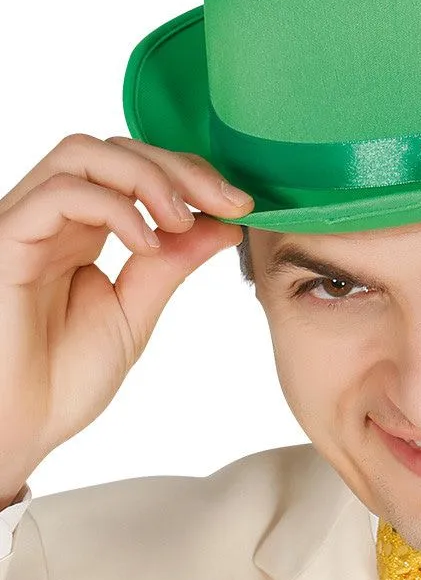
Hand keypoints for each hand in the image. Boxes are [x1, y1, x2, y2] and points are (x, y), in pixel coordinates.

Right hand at [0, 134, 253, 503]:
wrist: (19, 431)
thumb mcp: (136, 311)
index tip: (239, 204)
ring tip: (180, 220)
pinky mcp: (5, 241)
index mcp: (83, 229)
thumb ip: (173, 263)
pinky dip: (113, 207)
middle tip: (228, 202)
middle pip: (114, 148)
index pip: (136, 167)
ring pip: (83, 153)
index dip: (190, 174)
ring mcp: (25, 225)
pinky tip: (146, 244)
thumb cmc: (61, 380)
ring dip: (146, 177)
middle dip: (179, 168)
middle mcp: (53, 218)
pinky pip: (58, 194)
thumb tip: (225, 223)